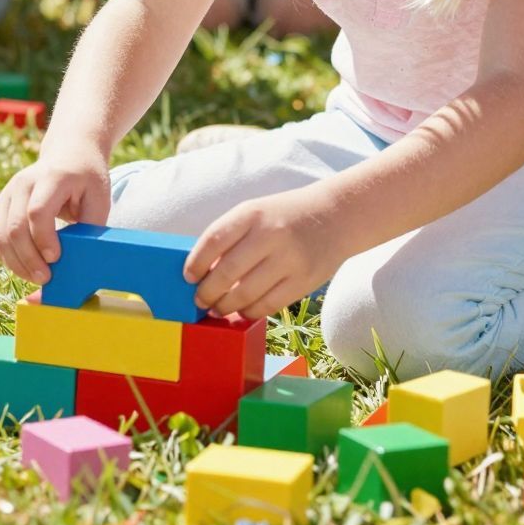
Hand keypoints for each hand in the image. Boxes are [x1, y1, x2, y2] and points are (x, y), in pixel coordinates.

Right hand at [0, 144, 110, 283]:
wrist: (70, 152)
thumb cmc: (87, 178)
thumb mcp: (99, 197)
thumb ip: (90, 226)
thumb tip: (81, 261)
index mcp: (52, 177)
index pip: (38, 211)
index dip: (43, 239)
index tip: (56, 258)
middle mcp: (24, 183)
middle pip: (15, 227)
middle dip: (29, 259)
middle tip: (46, 278)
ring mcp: (9, 193)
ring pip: (1, 236)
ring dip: (17, 263)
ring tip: (37, 277)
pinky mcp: (2, 204)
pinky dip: (8, 257)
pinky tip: (25, 267)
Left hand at [184, 187, 343, 319]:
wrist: (334, 216)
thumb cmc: (285, 216)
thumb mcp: (256, 212)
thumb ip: (230, 236)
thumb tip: (201, 273)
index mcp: (253, 213)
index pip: (213, 240)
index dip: (195, 263)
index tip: (188, 277)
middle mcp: (270, 235)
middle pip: (226, 273)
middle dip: (207, 293)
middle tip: (200, 300)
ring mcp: (289, 260)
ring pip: (245, 294)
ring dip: (225, 307)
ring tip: (218, 308)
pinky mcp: (303, 282)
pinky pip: (267, 306)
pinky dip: (249, 312)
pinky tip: (242, 310)